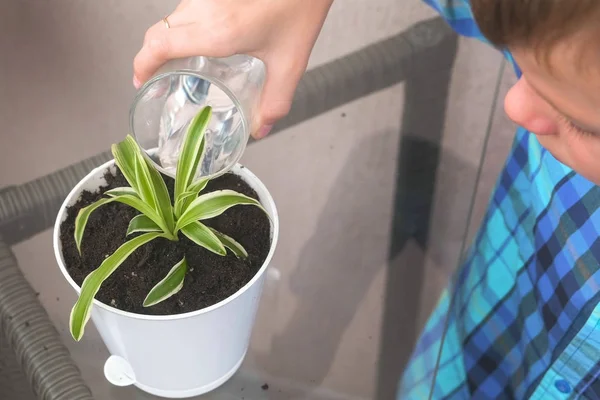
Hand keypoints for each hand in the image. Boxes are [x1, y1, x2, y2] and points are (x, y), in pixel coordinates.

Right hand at [133, 0, 333, 138]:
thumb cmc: (300, 7)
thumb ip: (275, 101)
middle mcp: (206, 9)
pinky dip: (183, 27)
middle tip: (153, 77)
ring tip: (176, 63)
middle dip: (148, 56)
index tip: (140, 81)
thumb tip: (261, 127)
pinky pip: (187, 8)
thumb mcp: (290, 63)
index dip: (141, 64)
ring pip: (171, 18)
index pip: (159, 45)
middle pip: (158, 31)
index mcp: (218, 31)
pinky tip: (200, 40)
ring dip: (166, 40)